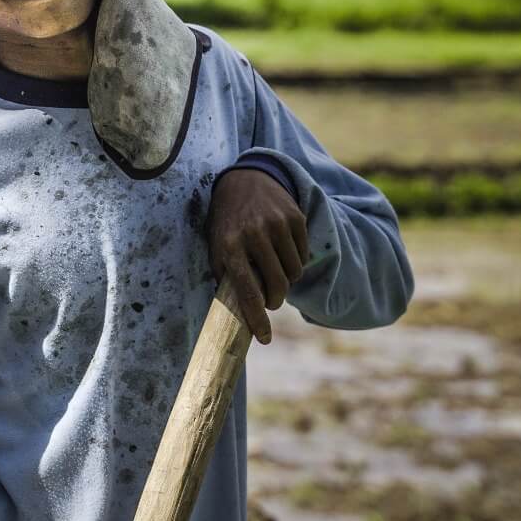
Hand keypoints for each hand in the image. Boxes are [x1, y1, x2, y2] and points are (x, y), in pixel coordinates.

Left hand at [207, 167, 307, 344]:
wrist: (245, 180)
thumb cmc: (227, 222)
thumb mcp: (217, 246)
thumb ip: (224, 276)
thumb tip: (234, 313)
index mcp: (230, 245)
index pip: (247, 291)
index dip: (257, 319)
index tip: (264, 339)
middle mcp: (254, 233)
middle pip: (277, 285)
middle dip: (275, 300)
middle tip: (271, 301)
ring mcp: (277, 224)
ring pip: (294, 272)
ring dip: (286, 280)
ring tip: (274, 271)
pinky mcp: (295, 217)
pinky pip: (303, 255)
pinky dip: (295, 262)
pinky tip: (282, 253)